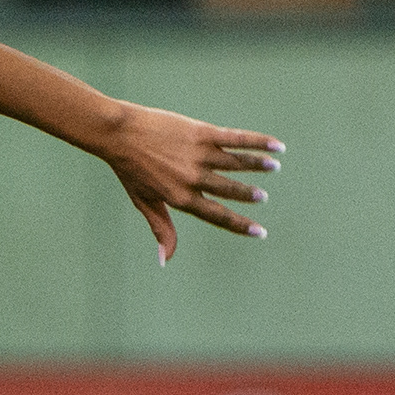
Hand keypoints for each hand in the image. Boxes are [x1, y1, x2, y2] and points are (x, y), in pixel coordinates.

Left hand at [92, 104, 284, 263]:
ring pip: (238, 164)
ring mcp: (200, 155)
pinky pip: (236, 139)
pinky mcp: (202, 133)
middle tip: (262, 197)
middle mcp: (194, 179)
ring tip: (274, 167)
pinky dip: (258, 142)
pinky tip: (276, 145)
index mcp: (181, 198)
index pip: (218, 216)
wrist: (118, 133)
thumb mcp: (144, 202)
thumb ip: (161, 228)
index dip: (240, 225)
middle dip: (249, 195)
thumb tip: (164, 260)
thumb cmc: (130, 169)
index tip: (260, 232)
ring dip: (258, 166)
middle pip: (230, 190)